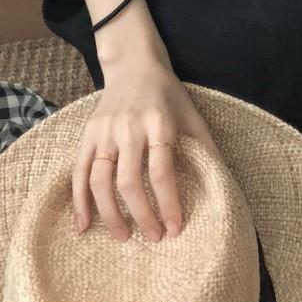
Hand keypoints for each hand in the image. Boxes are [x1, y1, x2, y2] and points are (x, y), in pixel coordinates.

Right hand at [72, 66, 220, 246]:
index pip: (162, 172)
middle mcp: (128, 128)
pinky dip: (79, 201)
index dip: (168, 204)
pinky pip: (79, 171)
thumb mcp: (191, 114)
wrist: (133, 64)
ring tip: (122, 237)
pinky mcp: (88, 135)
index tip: (174, 229)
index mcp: (158, 123)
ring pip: (100, 180)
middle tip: (154, 237)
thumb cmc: (167, 94)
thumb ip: (204, 147)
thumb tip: (223, 184)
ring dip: (110, 214)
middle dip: (142, 215)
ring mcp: (104, 132)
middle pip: (129, 182)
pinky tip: (83, 225)